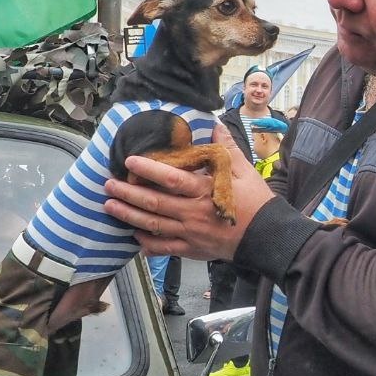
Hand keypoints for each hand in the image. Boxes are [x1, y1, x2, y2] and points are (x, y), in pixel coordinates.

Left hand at [103, 125, 273, 261]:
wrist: (268, 237)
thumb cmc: (257, 202)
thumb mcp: (245, 172)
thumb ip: (227, 149)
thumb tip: (215, 125)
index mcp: (205, 191)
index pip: (171, 179)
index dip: (148, 169)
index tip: (130, 161)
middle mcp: (193, 213)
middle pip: (154, 203)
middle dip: (128, 193)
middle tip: (108, 185)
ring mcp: (191, 233)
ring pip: (154, 225)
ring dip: (129, 216)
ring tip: (110, 206)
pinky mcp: (193, 249)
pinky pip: (165, 248)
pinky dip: (148, 244)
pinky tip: (134, 237)